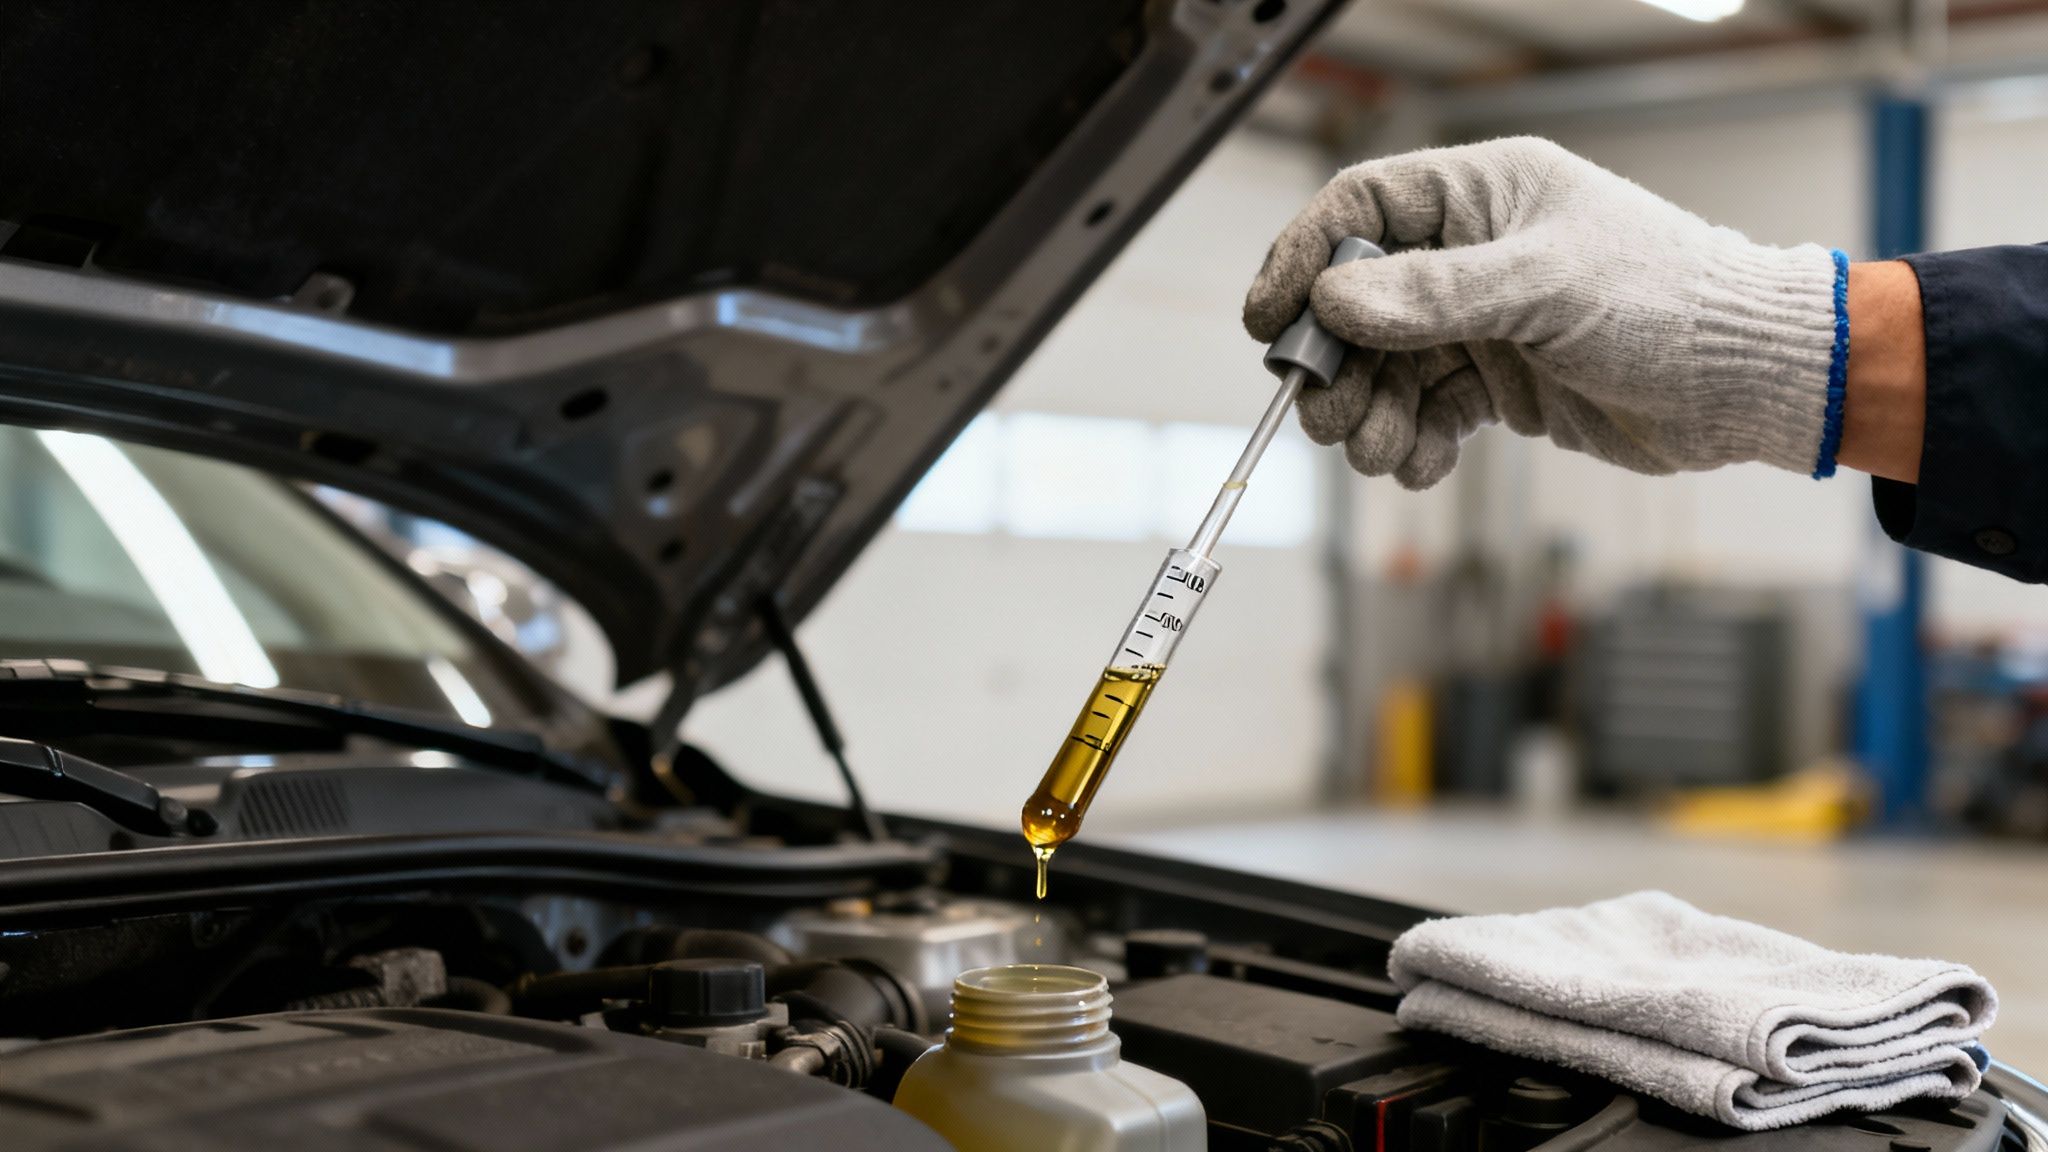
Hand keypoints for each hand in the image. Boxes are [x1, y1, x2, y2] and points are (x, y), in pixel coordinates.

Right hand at [1244, 137, 1842, 488]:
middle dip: (1336, 367)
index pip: (1358, 212)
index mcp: (1480, 196)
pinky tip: (1426, 463)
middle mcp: (1470, 255)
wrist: (1744, 382)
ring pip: (1384, 370)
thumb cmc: (1668, 301)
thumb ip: (1435, 295)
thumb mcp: (1545, 287)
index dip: (1302, 263)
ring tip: (1387, 453)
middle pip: (1356, 306)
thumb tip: (1335, 302)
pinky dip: (1413, 446)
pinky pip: (1424, 414)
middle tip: (1332, 416)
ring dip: (1371, 417)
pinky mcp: (1499, 384)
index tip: (1269, 324)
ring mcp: (1482, 323)